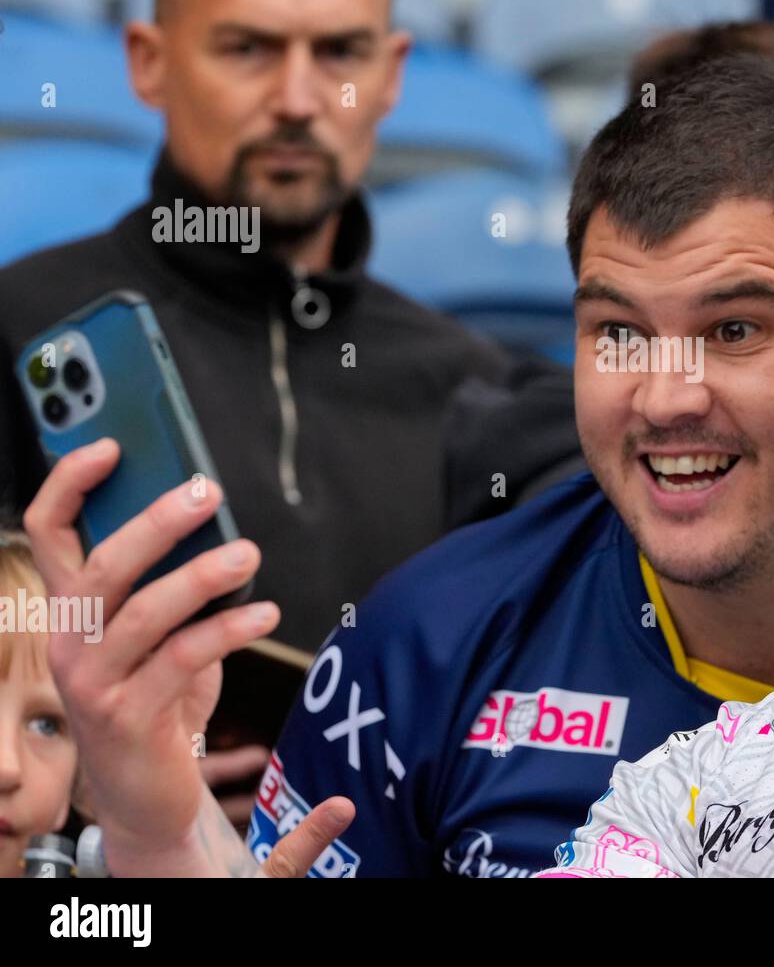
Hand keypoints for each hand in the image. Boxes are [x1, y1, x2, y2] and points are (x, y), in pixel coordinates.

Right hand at [29, 438, 273, 875]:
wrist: (147, 789)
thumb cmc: (158, 692)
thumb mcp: (159, 631)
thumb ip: (170, 578)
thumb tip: (211, 516)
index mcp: (72, 606)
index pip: (48, 531)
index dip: (70, 482)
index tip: (112, 444)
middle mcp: (70, 640)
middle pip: (101, 566)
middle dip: (153, 522)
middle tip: (206, 491)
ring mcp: (93, 682)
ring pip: (142, 613)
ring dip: (201, 576)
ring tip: (248, 553)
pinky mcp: (128, 717)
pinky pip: (181, 660)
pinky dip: (227, 630)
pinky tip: (265, 614)